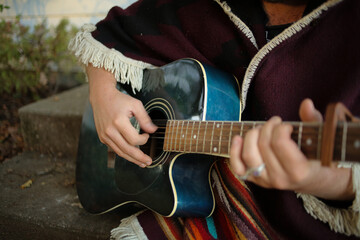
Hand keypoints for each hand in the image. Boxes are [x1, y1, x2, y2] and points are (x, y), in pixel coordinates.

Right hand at [87, 65, 156, 166]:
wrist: (101, 97)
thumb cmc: (119, 100)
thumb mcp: (135, 105)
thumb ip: (145, 119)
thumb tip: (153, 131)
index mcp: (118, 122)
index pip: (134, 139)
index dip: (143, 140)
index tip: (147, 135)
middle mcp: (109, 130)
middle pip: (127, 150)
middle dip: (139, 158)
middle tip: (149, 162)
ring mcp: (104, 135)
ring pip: (120, 152)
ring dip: (132, 159)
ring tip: (142, 163)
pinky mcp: (102, 137)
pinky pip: (115, 149)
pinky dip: (124, 153)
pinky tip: (131, 156)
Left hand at [230, 99, 353, 199]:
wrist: (315, 179)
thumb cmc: (318, 155)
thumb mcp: (321, 137)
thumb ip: (314, 119)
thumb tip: (306, 103)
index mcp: (299, 171)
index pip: (279, 143)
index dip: (280, 128)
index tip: (287, 125)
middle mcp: (280, 179)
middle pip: (263, 145)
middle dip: (268, 127)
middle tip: (275, 122)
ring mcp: (266, 181)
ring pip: (248, 155)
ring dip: (252, 135)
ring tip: (261, 128)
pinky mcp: (256, 180)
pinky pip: (238, 168)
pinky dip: (234, 152)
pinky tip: (238, 138)